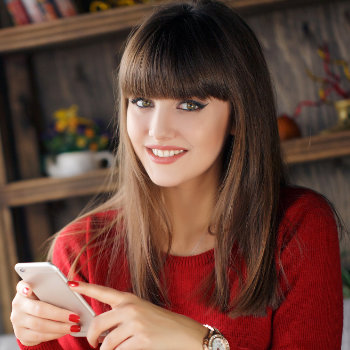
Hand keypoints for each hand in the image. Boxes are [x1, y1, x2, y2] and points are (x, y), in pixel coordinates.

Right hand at [11, 281, 80, 345]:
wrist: (31, 320)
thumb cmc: (44, 300)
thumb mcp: (46, 292)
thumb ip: (53, 288)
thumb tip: (72, 288)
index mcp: (24, 290)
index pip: (21, 286)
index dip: (24, 287)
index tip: (29, 288)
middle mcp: (18, 305)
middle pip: (39, 309)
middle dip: (59, 314)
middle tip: (75, 316)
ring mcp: (17, 321)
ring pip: (40, 325)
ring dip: (60, 327)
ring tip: (74, 326)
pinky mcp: (20, 334)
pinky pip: (39, 336)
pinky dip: (55, 334)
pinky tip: (65, 331)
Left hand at [68, 281, 206, 349]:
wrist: (183, 332)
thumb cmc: (160, 322)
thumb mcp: (140, 311)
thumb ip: (121, 314)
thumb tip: (99, 330)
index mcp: (129, 299)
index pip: (103, 292)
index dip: (85, 288)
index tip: (71, 283)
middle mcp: (130, 308)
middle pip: (98, 324)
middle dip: (91, 338)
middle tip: (93, 343)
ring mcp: (136, 323)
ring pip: (107, 343)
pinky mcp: (141, 339)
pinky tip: (128, 349)